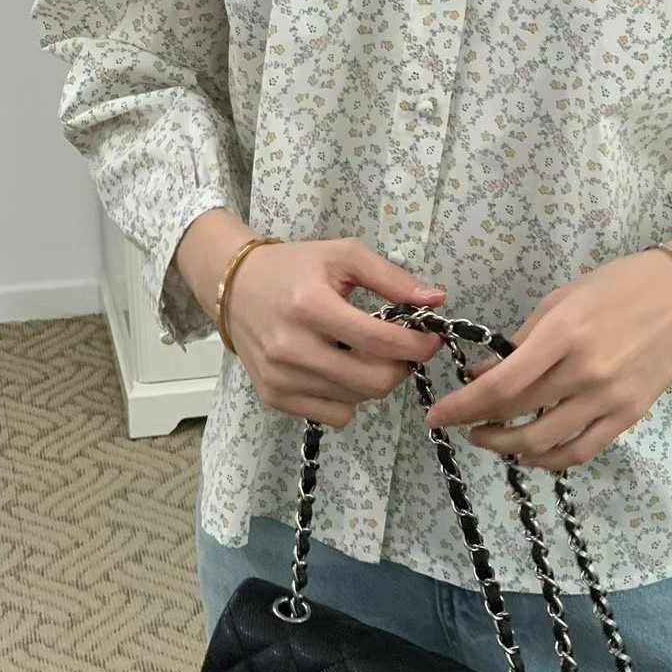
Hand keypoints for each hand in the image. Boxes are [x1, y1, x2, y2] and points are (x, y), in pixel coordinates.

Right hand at [175, 215, 447, 426]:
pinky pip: (335, 415)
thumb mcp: (344, 256)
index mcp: (311, 306)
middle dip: (401, 367)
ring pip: (358, 401)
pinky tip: (338, 368)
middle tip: (401, 349)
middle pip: (374, 382)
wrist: (234, 287)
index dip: (419, 345)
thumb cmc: (295, 267)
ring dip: (374, 380)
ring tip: (364, 353)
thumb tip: (436, 301)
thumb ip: (392, 278)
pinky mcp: (273, 397)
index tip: (432, 339)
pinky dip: (349, 397)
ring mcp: (280, 378)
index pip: (381, 342)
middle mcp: (292, 348)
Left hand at [423, 250, 671, 470]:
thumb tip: (483, 375)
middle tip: (458, 422)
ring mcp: (610, 398)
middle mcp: (585, 372)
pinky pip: (580, 451)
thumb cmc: (618, 286)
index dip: (463, 406)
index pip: (502, 386)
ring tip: (488, 438)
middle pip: (517, 414)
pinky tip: (529, 453)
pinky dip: (548, 459)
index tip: (438, 415)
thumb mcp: (561, 300)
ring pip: (544, 442)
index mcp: (563, 334)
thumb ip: (522, 341)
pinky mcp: (629, 415)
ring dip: (506, 447)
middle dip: (477, 422)